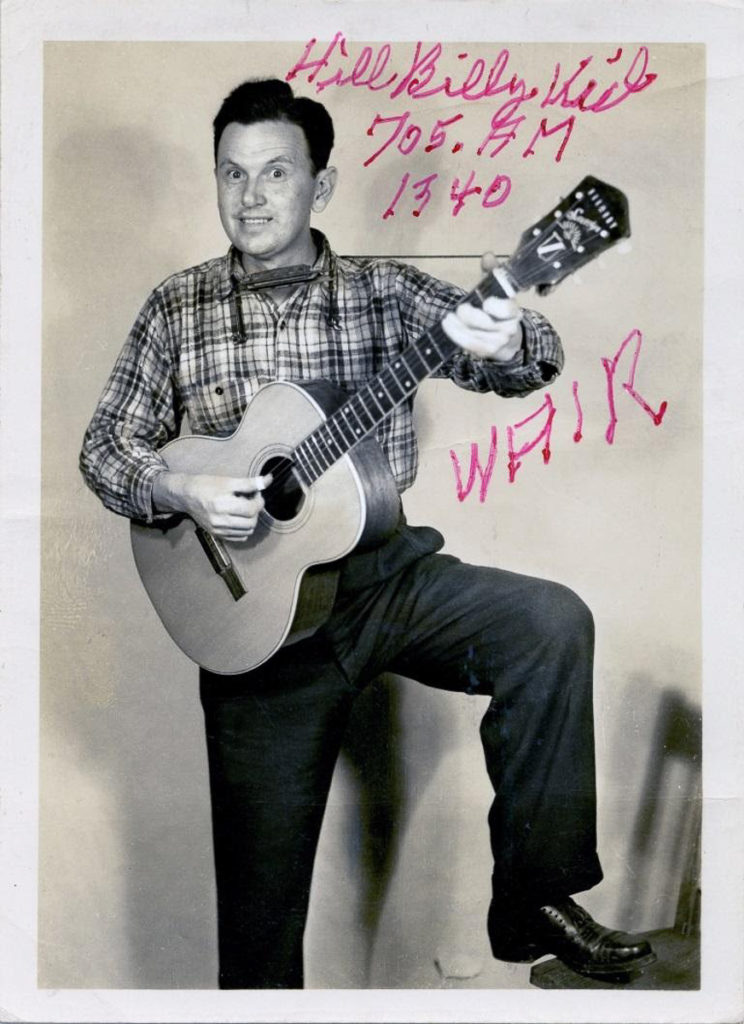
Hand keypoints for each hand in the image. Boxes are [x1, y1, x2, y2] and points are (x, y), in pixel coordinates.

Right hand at [153, 471, 271, 540]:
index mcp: (221, 505)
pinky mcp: (217, 534)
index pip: (252, 509)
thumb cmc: (206, 486)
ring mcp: (218, 529)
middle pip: (251, 522)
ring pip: (247, 531)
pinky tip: (240, 518)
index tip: (256, 494)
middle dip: (256, 511)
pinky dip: (244, 529)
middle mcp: (219, 520)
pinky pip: (239, 537)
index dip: (259, 501)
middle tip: (252, 501)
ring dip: (252, 520)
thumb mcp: (228, 481)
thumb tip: (268, 480)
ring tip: (245, 509)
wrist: (186, 496)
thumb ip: (250, 483)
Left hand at [441, 252, 522, 361]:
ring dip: (459, 326)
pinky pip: (469, 344)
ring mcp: (498, 342)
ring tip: (448, 318)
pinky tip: (447, 326)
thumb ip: (493, 272)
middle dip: (471, 316)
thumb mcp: (496, 288)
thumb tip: (488, 255)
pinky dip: (456, 334)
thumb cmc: (496, 310)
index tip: (486, 302)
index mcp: (513, 311)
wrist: (504, 339)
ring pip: (476, 334)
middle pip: (488, 323)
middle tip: (460, 308)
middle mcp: (509, 328)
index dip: (496, 307)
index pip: (507, 309)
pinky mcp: (486, 351)